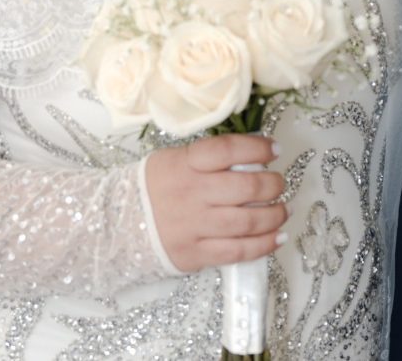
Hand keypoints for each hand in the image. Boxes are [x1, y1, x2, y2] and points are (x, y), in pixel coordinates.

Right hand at [144, 134, 287, 271]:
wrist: (118, 223)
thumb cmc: (155, 186)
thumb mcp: (175, 159)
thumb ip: (211, 157)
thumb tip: (253, 154)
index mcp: (187, 163)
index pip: (229, 150)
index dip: (258, 147)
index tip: (275, 149)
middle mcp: (193, 193)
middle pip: (247, 188)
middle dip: (273, 184)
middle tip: (279, 183)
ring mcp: (195, 226)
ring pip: (248, 221)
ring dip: (274, 215)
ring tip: (283, 210)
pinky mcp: (196, 254)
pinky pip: (237, 251)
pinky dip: (264, 245)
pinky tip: (278, 237)